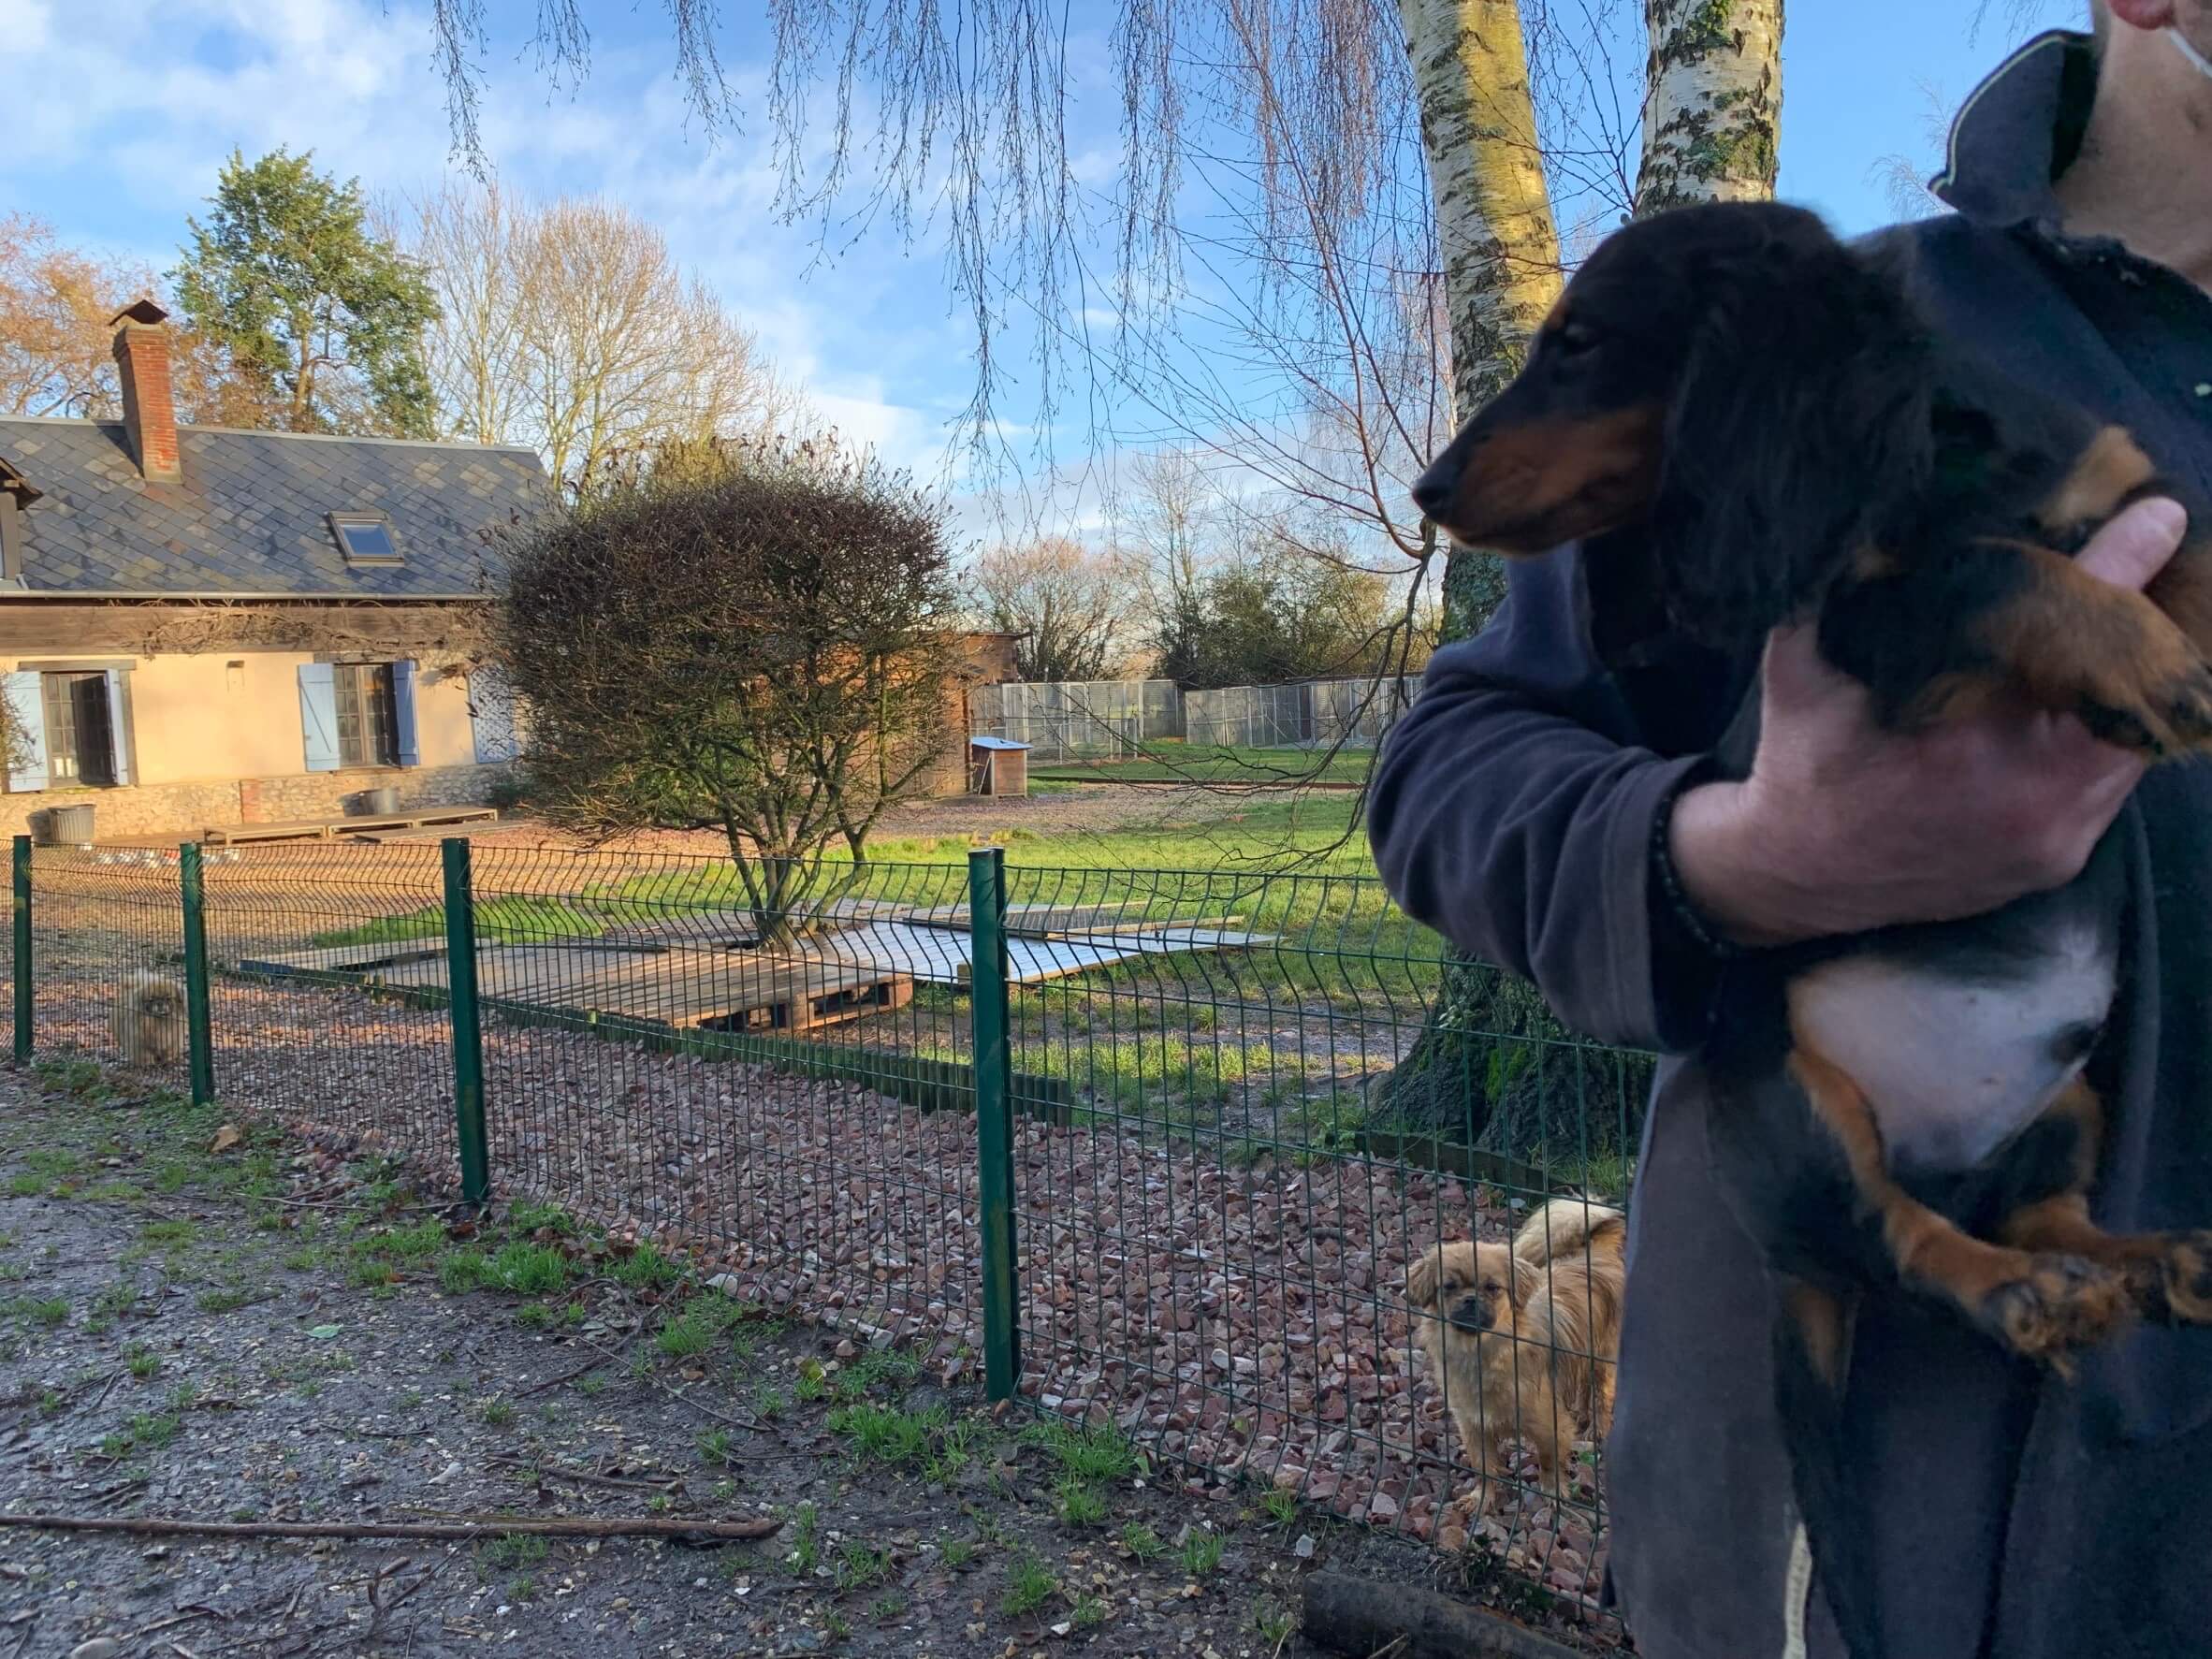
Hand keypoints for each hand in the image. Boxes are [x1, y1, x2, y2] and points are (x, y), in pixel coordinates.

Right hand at [1669, 497, 2191, 946]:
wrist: (1795, 880)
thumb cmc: (1798, 764)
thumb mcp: (1797, 670)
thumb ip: (1837, 592)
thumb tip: (1876, 519)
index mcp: (1956, 737)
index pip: (2066, 634)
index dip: (2119, 568)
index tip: (2159, 517)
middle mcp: (2021, 794)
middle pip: (2129, 691)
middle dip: (2140, 627)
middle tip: (2145, 574)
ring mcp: (2049, 836)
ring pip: (2132, 740)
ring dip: (2128, 682)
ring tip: (2118, 630)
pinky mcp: (2058, 860)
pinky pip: (2112, 783)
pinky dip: (2107, 734)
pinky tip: (2084, 702)